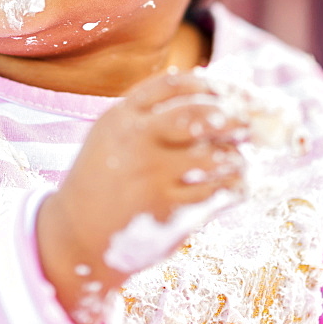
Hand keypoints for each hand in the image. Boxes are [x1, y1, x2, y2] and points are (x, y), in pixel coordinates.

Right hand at [36, 69, 246, 323]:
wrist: (75, 238)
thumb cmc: (103, 181)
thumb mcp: (112, 135)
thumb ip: (148, 113)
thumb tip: (207, 90)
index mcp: (122, 116)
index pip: (174, 86)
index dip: (210, 86)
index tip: (231, 93)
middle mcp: (136, 140)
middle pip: (199, 114)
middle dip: (232, 117)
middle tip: (247, 124)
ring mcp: (151, 176)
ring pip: (214, 155)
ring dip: (236, 157)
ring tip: (238, 162)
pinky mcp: (166, 211)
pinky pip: (216, 192)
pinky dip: (235, 187)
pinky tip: (235, 188)